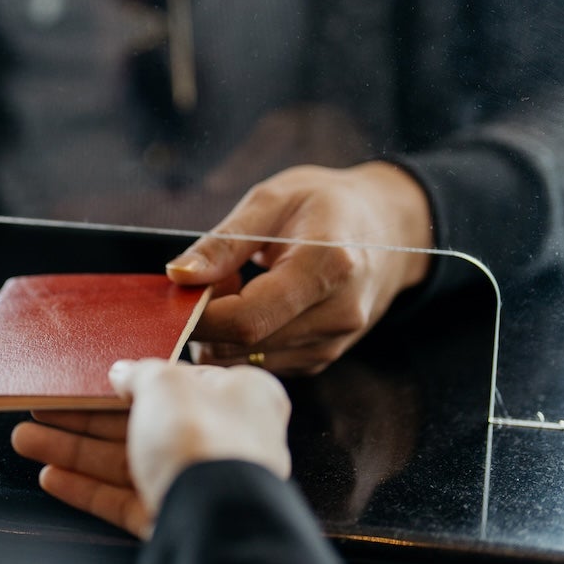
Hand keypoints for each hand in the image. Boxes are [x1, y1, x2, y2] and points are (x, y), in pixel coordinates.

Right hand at [10, 359, 291, 538]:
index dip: (130, 380)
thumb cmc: (201, 437)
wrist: (214, 520)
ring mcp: (196, 484)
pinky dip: (86, 488)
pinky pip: (122, 501)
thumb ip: (139, 373)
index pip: (177, 382)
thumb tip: (123, 373)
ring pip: (123, 463)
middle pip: (139, 424)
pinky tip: (51, 477)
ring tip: (25, 441)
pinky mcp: (172, 520)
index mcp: (238, 396)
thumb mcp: (165, 382)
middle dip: (83, 418)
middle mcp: (222, 440)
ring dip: (73, 451)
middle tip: (41, 410)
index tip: (89, 379)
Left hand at [166, 162, 433, 375]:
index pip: (248, 318)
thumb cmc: (325, 204)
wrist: (389, 227)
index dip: (198, 317)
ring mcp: (335, 342)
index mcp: (327, 266)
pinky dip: (243, 341)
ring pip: (251, 360)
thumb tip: (179, 276)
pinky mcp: (325, 357)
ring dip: (222, 334)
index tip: (174, 295)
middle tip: (201, 284)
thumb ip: (223, 242)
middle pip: (246, 345)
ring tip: (233, 287)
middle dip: (205, 324)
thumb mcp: (271, 201)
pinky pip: (265, 362)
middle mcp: (338, 314)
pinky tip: (252, 304)